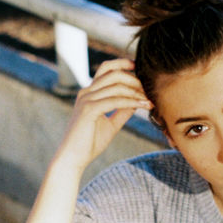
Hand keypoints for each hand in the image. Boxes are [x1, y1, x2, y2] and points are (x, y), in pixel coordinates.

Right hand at [57, 57, 151, 172]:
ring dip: (136, 91)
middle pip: (113, 73)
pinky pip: (115, 100)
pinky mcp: (89, 110)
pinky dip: (131, 101)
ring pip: (116, 86)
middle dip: (135, 79)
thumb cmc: (89, 143)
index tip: (141, 69)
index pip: (106, 69)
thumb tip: (137, 101)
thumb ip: (122, 111)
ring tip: (150, 99)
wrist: (72, 158)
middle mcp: (86, 92)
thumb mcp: (110, 124)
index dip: (123, 64)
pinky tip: (143, 105)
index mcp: (89, 93)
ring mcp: (86, 99)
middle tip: (150, 89)